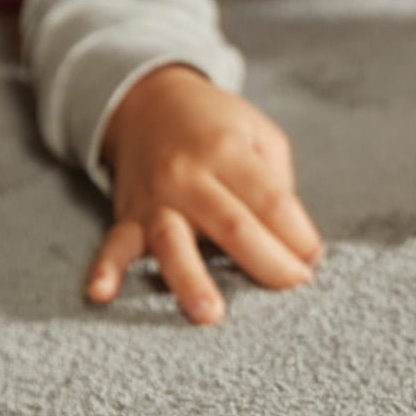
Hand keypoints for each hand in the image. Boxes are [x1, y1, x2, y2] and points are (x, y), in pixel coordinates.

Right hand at [85, 65, 324, 324]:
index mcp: (228, 151)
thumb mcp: (259, 134)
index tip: (314, 259)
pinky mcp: (128, 216)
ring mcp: (156, 198)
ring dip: (190, 279)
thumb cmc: (217, 125)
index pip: (271, 200)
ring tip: (209, 313)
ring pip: (173, 241)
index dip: (297, 233)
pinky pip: (114, 245)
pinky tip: (100, 294)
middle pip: (232, 225)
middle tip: (295, 285)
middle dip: (267, 261)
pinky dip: (105, 269)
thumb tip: (294, 240)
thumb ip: (277, 182)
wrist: (149, 102)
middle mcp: (189, 175)